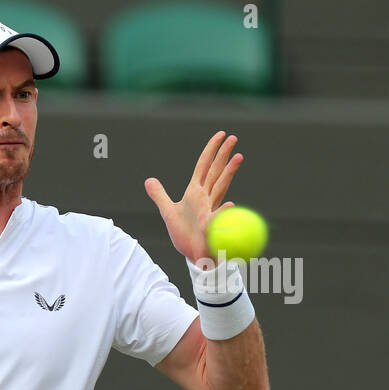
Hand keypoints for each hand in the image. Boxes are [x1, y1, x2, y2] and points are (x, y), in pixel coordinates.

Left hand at [144, 131, 243, 262]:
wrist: (192, 254)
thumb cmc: (185, 233)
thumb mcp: (168, 211)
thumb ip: (159, 194)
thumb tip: (149, 180)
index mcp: (196, 193)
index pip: (204, 167)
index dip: (210, 151)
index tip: (220, 135)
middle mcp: (206, 199)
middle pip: (216, 172)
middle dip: (223, 155)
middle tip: (234, 137)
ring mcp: (210, 211)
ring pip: (221, 188)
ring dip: (229, 173)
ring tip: (239, 156)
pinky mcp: (210, 228)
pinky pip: (217, 219)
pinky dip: (223, 212)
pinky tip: (230, 204)